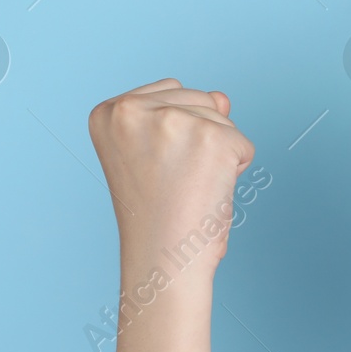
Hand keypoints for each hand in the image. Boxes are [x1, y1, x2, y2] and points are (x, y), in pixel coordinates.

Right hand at [87, 78, 255, 275]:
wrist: (163, 258)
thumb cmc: (157, 212)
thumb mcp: (157, 152)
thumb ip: (185, 113)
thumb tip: (223, 97)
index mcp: (107, 112)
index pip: (169, 92)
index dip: (174, 136)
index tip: (155, 167)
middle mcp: (132, 110)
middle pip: (198, 99)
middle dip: (198, 139)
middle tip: (174, 181)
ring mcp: (172, 121)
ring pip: (222, 120)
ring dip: (217, 155)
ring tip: (188, 187)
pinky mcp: (211, 138)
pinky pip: (243, 145)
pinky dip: (235, 171)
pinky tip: (207, 191)